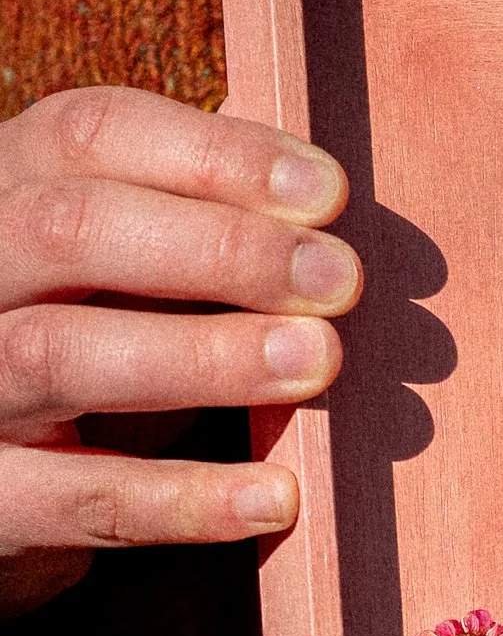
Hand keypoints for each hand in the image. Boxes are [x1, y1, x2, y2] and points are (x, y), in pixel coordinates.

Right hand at [0, 85, 359, 619]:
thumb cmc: (85, 350)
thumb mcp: (121, 272)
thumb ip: (201, 234)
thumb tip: (337, 224)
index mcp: (7, 194)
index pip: (90, 136)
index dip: (214, 153)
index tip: (328, 191)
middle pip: (69, 230)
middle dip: (219, 247)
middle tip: (337, 279)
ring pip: (60, 355)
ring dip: (203, 356)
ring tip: (315, 362)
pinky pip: (84, 500)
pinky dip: (184, 498)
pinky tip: (275, 496)